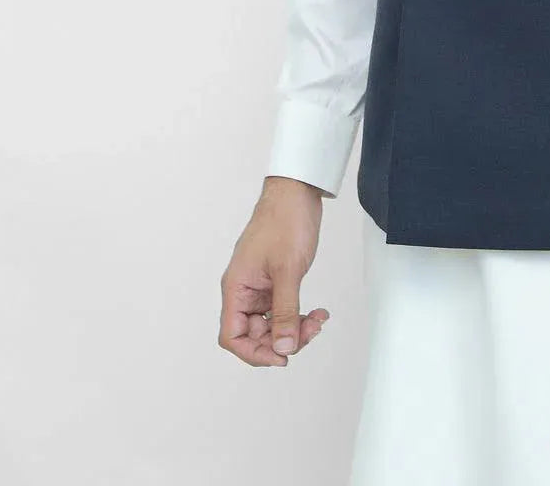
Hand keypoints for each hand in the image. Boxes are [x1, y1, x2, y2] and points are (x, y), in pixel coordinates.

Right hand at [218, 177, 330, 365]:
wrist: (297, 191)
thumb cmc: (285, 221)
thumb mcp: (288, 271)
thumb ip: (284, 312)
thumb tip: (282, 349)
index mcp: (236, 288)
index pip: (232, 336)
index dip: (253, 353)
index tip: (281, 357)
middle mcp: (244, 290)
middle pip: (254, 334)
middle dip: (282, 339)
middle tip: (310, 333)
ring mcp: (260, 286)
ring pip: (272, 323)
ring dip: (294, 328)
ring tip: (318, 320)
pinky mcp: (275, 280)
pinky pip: (283, 309)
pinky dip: (299, 314)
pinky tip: (318, 312)